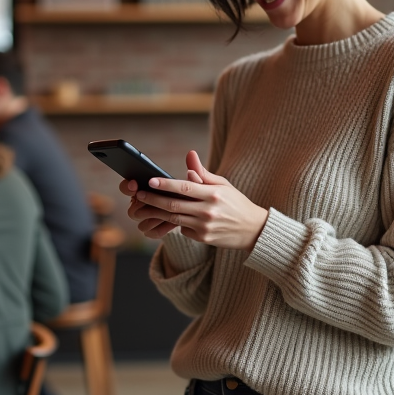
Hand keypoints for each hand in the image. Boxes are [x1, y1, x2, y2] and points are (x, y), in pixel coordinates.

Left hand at [125, 150, 269, 250]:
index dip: (166, 184)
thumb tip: (189, 156)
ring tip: (144, 207)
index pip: (185, 187)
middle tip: (140, 194)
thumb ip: (203, 173)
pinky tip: (173, 218)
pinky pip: (183, 229)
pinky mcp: (203, 238)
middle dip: (153, 199)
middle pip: (173, 205)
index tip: (151, 180)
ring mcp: (205, 226)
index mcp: (214, 194)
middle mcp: (208, 211)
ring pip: (174, 219)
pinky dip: (177, 223)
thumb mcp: (223, 185)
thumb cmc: (236, 203)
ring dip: (156, 213)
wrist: (253, 229)